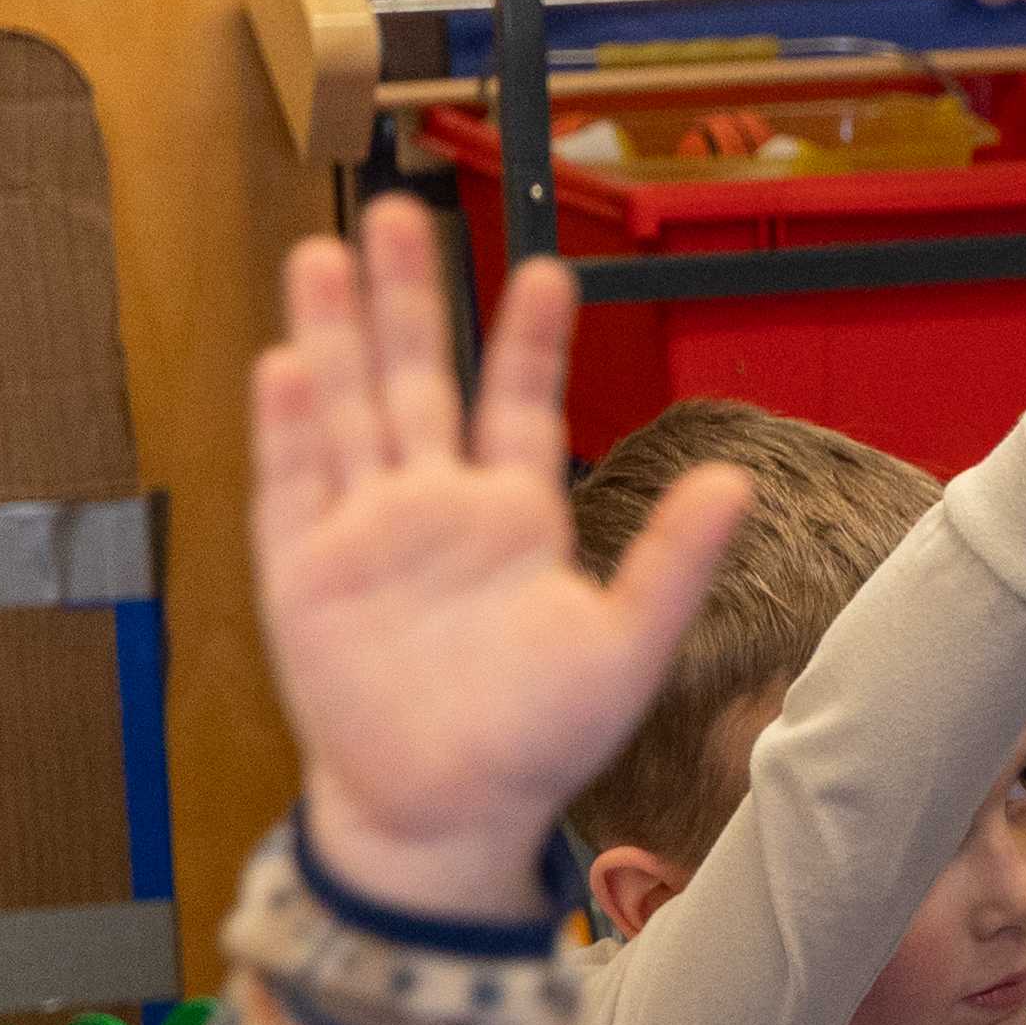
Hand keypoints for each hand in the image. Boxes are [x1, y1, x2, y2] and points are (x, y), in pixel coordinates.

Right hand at [252, 201, 746, 922]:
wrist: (447, 813)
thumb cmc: (539, 741)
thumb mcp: (624, 647)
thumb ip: (672, 561)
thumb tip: (739, 481)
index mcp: (512, 519)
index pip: (521, 405)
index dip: (532, 340)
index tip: (548, 271)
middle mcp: (433, 508)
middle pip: (416, 380)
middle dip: (409, 299)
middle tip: (400, 211)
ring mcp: (362, 532)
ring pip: (346, 409)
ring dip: (334, 334)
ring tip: (324, 252)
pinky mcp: (301, 569)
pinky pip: (292, 484)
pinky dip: (289, 427)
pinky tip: (287, 363)